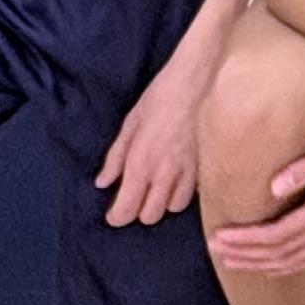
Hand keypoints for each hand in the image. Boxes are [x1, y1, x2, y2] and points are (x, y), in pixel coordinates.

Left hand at [96, 53, 213, 225]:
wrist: (192, 86)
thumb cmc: (156, 102)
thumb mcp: (128, 126)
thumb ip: (114, 159)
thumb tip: (103, 183)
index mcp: (140, 165)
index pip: (126, 210)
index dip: (117, 217)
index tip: (113, 213)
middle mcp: (163, 175)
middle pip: (150, 216)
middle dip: (139, 211)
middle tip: (135, 198)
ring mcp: (186, 172)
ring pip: (173, 208)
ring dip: (162, 203)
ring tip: (157, 190)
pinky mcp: (202, 166)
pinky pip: (191, 194)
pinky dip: (180, 193)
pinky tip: (175, 181)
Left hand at [210, 107, 304, 277]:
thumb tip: (274, 187)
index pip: (279, 234)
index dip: (248, 239)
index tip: (221, 235)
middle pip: (282, 253)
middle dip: (246, 254)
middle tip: (215, 249)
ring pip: (293, 260)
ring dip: (260, 264)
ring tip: (231, 261)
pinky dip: (284, 267)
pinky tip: (269, 266)